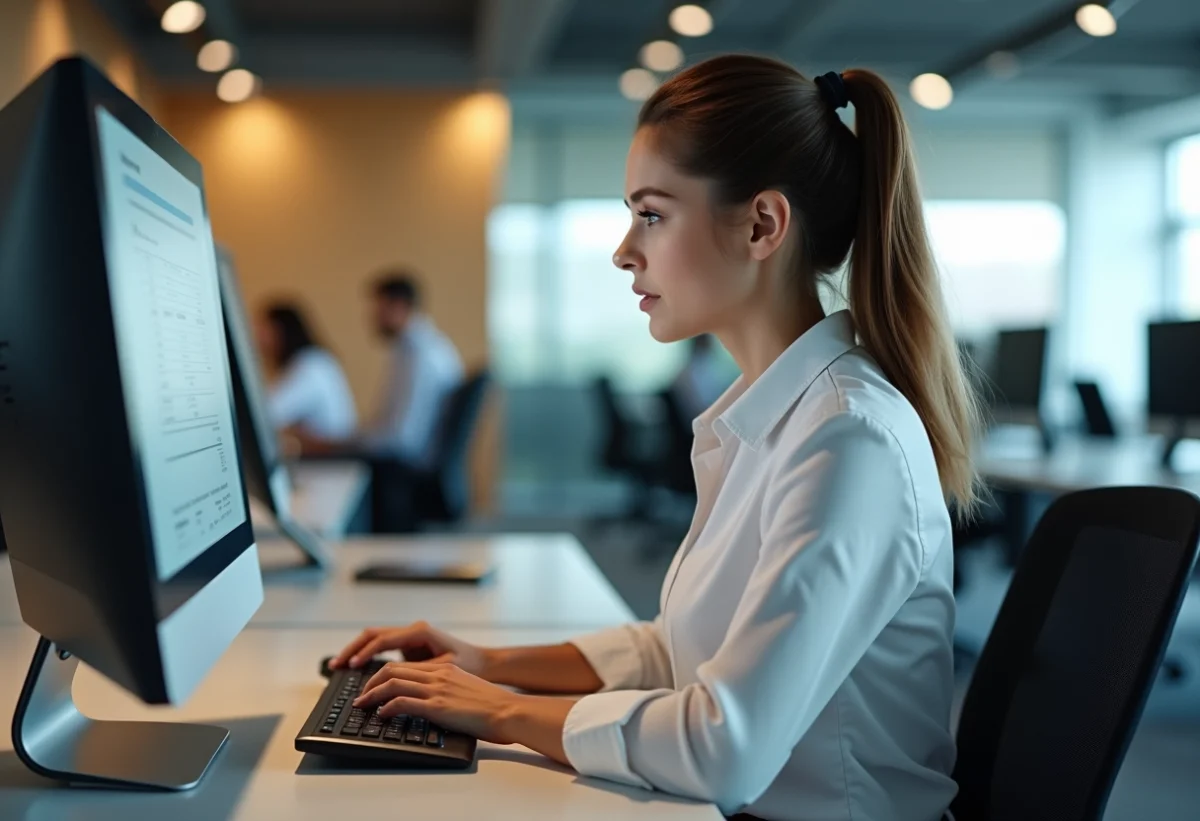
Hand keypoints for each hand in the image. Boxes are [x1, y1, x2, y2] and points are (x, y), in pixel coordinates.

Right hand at [330, 621, 490, 676]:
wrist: (486, 663)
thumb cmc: (470, 666)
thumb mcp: (443, 671)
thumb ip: (418, 673)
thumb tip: (393, 682)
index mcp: (420, 632)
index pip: (383, 639)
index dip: (364, 653)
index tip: (351, 666)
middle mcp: (413, 630)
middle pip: (373, 634)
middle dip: (353, 648)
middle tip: (336, 665)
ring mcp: (411, 637)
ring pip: (375, 639)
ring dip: (357, 651)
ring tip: (340, 665)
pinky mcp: (410, 647)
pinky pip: (383, 648)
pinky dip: (368, 656)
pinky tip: (356, 668)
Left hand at [352, 661, 519, 743]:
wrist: (508, 711)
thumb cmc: (493, 707)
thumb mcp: (466, 691)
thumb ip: (447, 692)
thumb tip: (431, 704)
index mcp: (444, 669)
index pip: (405, 666)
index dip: (382, 675)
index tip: (372, 686)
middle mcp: (438, 675)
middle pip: (393, 670)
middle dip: (370, 682)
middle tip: (360, 696)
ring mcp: (437, 689)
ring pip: (393, 683)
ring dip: (372, 694)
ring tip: (362, 705)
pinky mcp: (437, 706)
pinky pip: (402, 701)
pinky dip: (386, 707)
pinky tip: (381, 714)